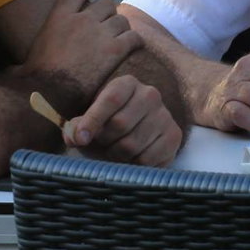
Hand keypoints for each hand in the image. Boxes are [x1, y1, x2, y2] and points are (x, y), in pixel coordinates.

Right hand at [22, 0, 141, 99]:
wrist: (50, 96)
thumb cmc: (34, 84)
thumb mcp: (23, 63)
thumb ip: (21, 60)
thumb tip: (7, 75)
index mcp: (58, 18)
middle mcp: (80, 20)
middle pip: (106, 4)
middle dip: (107, 15)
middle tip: (105, 31)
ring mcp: (99, 34)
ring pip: (121, 20)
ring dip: (121, 30)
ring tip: (118, 42)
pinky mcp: (114, 50)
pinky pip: (133, 37)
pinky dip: (135, 42)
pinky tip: (132, 50)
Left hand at [62, 74, 183, 165]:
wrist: (136, 132)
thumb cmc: (107, 127)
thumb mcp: (89, 123)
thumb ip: (76, 128)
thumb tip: (75, 137)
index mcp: (126, 84)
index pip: (110, 100)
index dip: (93, 121)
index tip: (80, 140)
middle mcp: (150, 95)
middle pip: (120, 124)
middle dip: (105, 142)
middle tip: (102, 146)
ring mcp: (164, 115)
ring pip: (133, 145)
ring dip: (117, 156)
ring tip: (116, 152)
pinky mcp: (174, 136)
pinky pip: (148, 159)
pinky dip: (134, 165)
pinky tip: (131, 159)